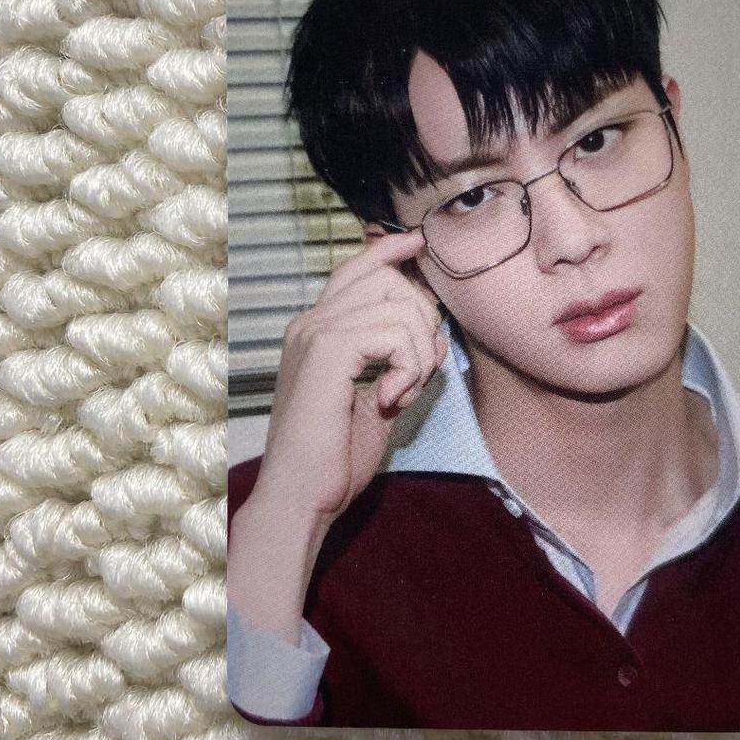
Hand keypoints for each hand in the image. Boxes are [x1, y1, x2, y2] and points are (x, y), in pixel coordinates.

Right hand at [254, 228, 446, 520]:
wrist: (303, 498)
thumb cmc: (335, 458)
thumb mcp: (379, 401)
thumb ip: (401, 363)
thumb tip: (436, 334)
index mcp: (317, 332)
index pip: (357, 269)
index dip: (390, 250)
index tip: (418, 241)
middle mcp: (311, 323)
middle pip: (389, 279)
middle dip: (423, 323)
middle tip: (415, 375)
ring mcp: (315, 332)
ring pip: (400, 306)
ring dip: (419, 354)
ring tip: (401, 393)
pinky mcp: (326, 351)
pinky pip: (395, 332)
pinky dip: (409, 366)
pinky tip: (391, 397)